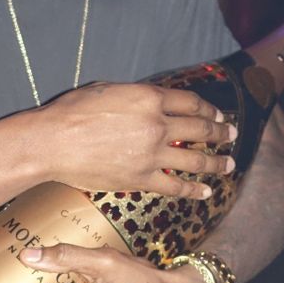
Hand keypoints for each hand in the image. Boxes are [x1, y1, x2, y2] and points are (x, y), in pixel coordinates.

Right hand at [39, 82, 236, 199]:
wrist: (53, 142)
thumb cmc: (71, 112)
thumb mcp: (107, 90)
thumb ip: (134, 96)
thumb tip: (147, 100)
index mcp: (149, 97)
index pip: (190, 102)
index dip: (207, 109)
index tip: (216, 114)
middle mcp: (157, 123)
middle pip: (200, 128)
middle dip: (220, 132)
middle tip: (231, 135)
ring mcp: (152, 152)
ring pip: (196, 159)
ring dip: (216, 162)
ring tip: (229, 164)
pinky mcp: (142, 177)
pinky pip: (176, 185)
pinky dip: (194, 190)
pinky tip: (206, 192)